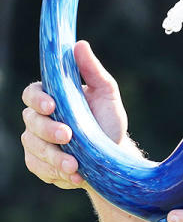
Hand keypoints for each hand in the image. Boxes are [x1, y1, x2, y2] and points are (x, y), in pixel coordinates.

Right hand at [21, 40, 128, 189]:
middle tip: (68, 136)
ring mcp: (36, 143)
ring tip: (75, 165)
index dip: (38, 99)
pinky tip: (75, 176)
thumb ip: (91, 70)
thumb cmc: (107, 120)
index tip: (52, 105)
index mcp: (52, 97)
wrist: (113, 155)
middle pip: (31, 122)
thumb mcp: (106, 93)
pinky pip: (39, 169)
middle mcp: (39, 120)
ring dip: (54, 157)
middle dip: (49, 130)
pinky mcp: (40, 164)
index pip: (33, 93)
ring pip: (33, 148)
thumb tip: (79, 45)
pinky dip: (56, 173)